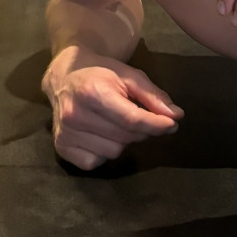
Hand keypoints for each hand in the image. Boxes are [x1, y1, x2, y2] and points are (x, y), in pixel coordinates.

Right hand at [43, 47, 182, 169]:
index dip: (156, 124)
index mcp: (93, 93)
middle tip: (140, 117)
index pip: (131, 119)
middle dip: (142, 130)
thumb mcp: (130, 76)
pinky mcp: (60, 147)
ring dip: (123, 141)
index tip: (172, 125)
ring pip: (113, 151)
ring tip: (116, 122)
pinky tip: (101, 135)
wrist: (65, 76)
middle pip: (125, 136)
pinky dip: (104, 152)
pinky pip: (95, 162)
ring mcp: (65, 133)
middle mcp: (75, 115)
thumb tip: (176, 116)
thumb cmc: (102, 74)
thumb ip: (154, 96)